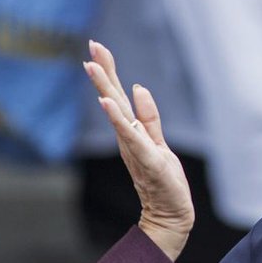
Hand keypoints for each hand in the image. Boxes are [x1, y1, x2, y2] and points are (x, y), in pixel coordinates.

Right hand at [84, 40, 192, 260]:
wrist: (170, 216)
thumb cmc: (163, 180)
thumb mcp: (158, 142)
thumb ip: (148, 117)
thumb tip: (138, 87)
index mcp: (131, 131)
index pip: (118, 97)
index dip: (108, 72)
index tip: (96, 46)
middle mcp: (128, 137)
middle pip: (113, 99)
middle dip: (103, 73)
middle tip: (91, 47)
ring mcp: (135, 148)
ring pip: (118, 114)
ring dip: (105, 90)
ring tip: (93, 68)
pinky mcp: (147, 160)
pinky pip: (131, 137)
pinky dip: (119, 120)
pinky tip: (108, 104)